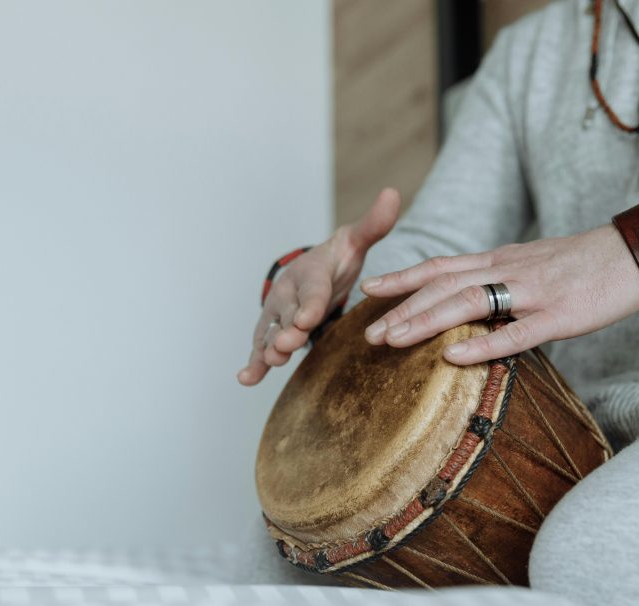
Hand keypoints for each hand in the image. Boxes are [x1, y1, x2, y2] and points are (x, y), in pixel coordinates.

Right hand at [237, 188, 400, 385]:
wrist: (313, 270)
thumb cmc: (336, 259)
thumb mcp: (355, 241)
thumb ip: (373, 225)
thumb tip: (392, 194)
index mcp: (310, 273)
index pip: (312, 289)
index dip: (310, 303)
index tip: (308, 318)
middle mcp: (289, 293)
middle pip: (289, 314)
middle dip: (288, 330)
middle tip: (287, 344)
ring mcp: (278, 314)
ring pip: (271, 332)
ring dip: (269, 348)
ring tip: (268, 363)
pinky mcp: (273, 331)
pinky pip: (262, 347)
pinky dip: (254, 363)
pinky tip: (246, 378)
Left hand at [361, 224, 638, 364]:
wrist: (633, 252)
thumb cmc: (578, 262)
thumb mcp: (526, 263)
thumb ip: (493, 277)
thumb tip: (461, 298)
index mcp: (498, 260)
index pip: (440, 266)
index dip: (402, 278)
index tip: (369, 289)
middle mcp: (507, 271)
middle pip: (443, 287)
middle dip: (402, 309)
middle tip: (368, 334)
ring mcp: (532, 292)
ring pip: (468, 304)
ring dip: (426, 322)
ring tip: (393, 340)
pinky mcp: (560, 315)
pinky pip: (517, 332)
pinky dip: (482, 345)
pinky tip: (452, 358)